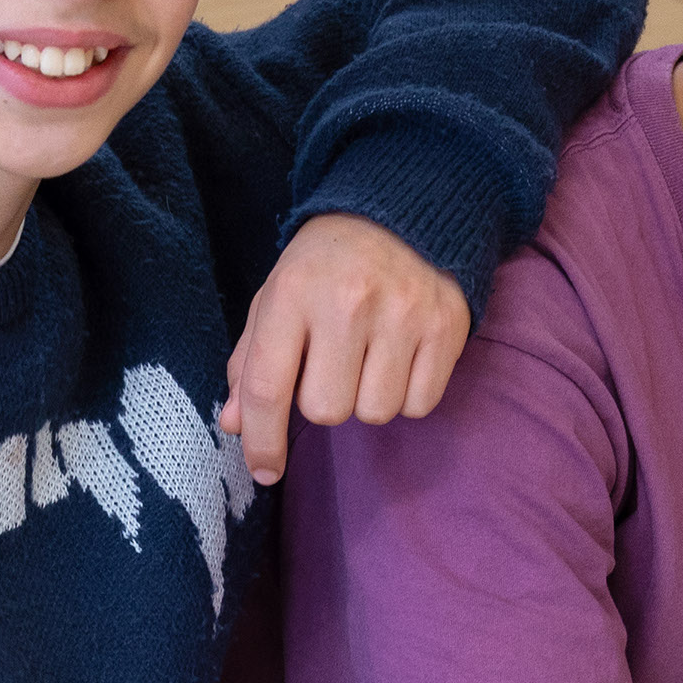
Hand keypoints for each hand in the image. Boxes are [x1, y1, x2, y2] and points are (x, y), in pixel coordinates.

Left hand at [222, 214, 469, 485]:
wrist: (400, 212)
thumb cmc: (325, 266)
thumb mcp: (276, 299)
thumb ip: (251, 362)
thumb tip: (236, 425)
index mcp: (293, 293)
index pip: (268, 386)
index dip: (263, 440)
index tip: (265, 471)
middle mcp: (348, 302)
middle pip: (326, 410)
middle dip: (323, 401)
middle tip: (332, 365)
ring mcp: (403, 314)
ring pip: (375, 412)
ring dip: (366, 399)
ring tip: (368, 358)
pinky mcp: (446, 326)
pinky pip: (419, 404)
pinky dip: (406, 395)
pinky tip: (400, 358)